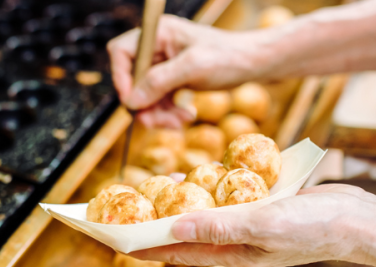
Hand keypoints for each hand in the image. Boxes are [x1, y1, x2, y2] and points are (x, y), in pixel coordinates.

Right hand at [107, 15, 267, 127]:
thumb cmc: (228, 57)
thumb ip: (160, 82)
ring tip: (182, 121)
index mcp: (158, 34)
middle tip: (159, 123)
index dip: (121, 78)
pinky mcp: (175, 80)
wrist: (254, 64)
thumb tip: (131, 101)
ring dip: (159, 113)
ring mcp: (166, 65)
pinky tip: (187, 116)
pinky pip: (161, 101)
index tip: (132, 103)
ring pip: (147, 95)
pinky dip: (170, 112)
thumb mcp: (193, 67)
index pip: (122, 53)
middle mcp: (158, 47)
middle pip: (133, 80)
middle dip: (146, 104)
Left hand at [129, 184, 368, 266]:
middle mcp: (239, 243)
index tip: (113, 238)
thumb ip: (219, 226)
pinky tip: (208, 174)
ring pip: (209, 214)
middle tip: (131, 207)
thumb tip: (173, 228)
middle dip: (158, 222)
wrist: (357, 220)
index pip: (178, 251)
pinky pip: (231, 199)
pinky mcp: (266, 209)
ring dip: (185, 203)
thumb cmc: (316, 227)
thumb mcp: (263, 225)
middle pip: (188, 234)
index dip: (144, 244)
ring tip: (161, 186)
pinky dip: (216, 188)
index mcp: (234, 254)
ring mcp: (253, 226)